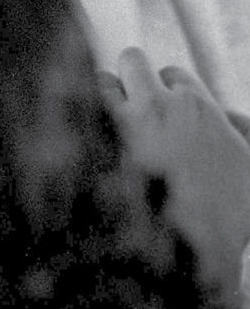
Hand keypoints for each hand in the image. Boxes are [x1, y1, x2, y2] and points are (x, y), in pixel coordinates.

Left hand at [102, 47, 249, 295]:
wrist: (192, 248)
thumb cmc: (228, 210)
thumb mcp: (246, 165)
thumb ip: (237, 133)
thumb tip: (232, 118)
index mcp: (197, 107)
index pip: (172, 73)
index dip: (166, 90)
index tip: (163, 109)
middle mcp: (158, 104)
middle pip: (132, 60)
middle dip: (129, 77)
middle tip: (129, 104)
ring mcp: (123, 123)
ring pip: (100, 81)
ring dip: (101, 95)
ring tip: (102, 117)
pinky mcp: (94, 146)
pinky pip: (76, 114)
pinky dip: (79, 124)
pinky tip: (82, 140)